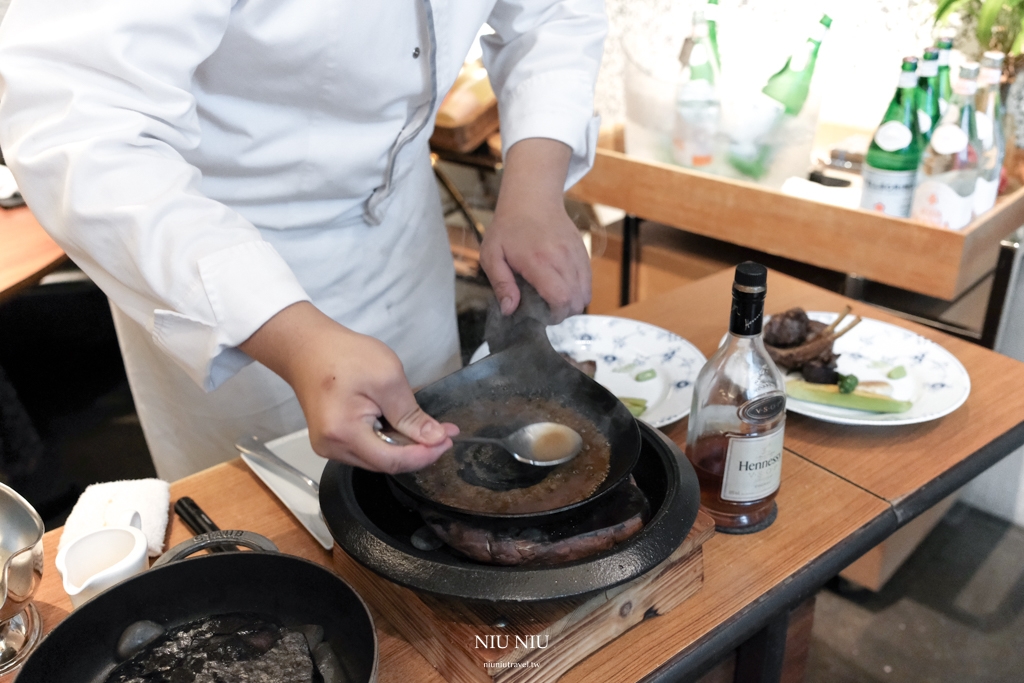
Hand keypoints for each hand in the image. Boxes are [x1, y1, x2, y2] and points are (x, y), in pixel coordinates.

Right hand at [239, 302, 457, 472]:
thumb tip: (434, 438)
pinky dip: (388, 440)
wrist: (307, 346)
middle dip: (418, 450)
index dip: (425, 455)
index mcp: (344, 434)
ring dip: (404, 445)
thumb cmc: (342, 355)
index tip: (447, 440)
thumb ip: (411, 414)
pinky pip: (366, 448)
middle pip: (385, 463)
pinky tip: (400, 424)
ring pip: (377, 458)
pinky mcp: (332, 439)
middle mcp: (332, 448)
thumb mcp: (387, 378)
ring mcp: (329, 446)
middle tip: (443, 432)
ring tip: (424, 426)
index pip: (393, 461)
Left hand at [479, 138, 590, 322]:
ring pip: (586, 293)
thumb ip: (501, 284)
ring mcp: (576, 255)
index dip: (554, 316)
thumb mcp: (491, 255)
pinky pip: (588, 281)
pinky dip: (578, 290)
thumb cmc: (508, 228)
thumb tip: (510, 310)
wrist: (531, 199)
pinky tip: (562, 286)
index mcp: (539, 262)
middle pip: (577, 301)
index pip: (561, 299)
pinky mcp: (583, 252)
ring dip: (571, 302)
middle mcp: (562, 259)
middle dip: (562, 313)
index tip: (541, 315)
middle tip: (545, 308)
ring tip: (553, 297)